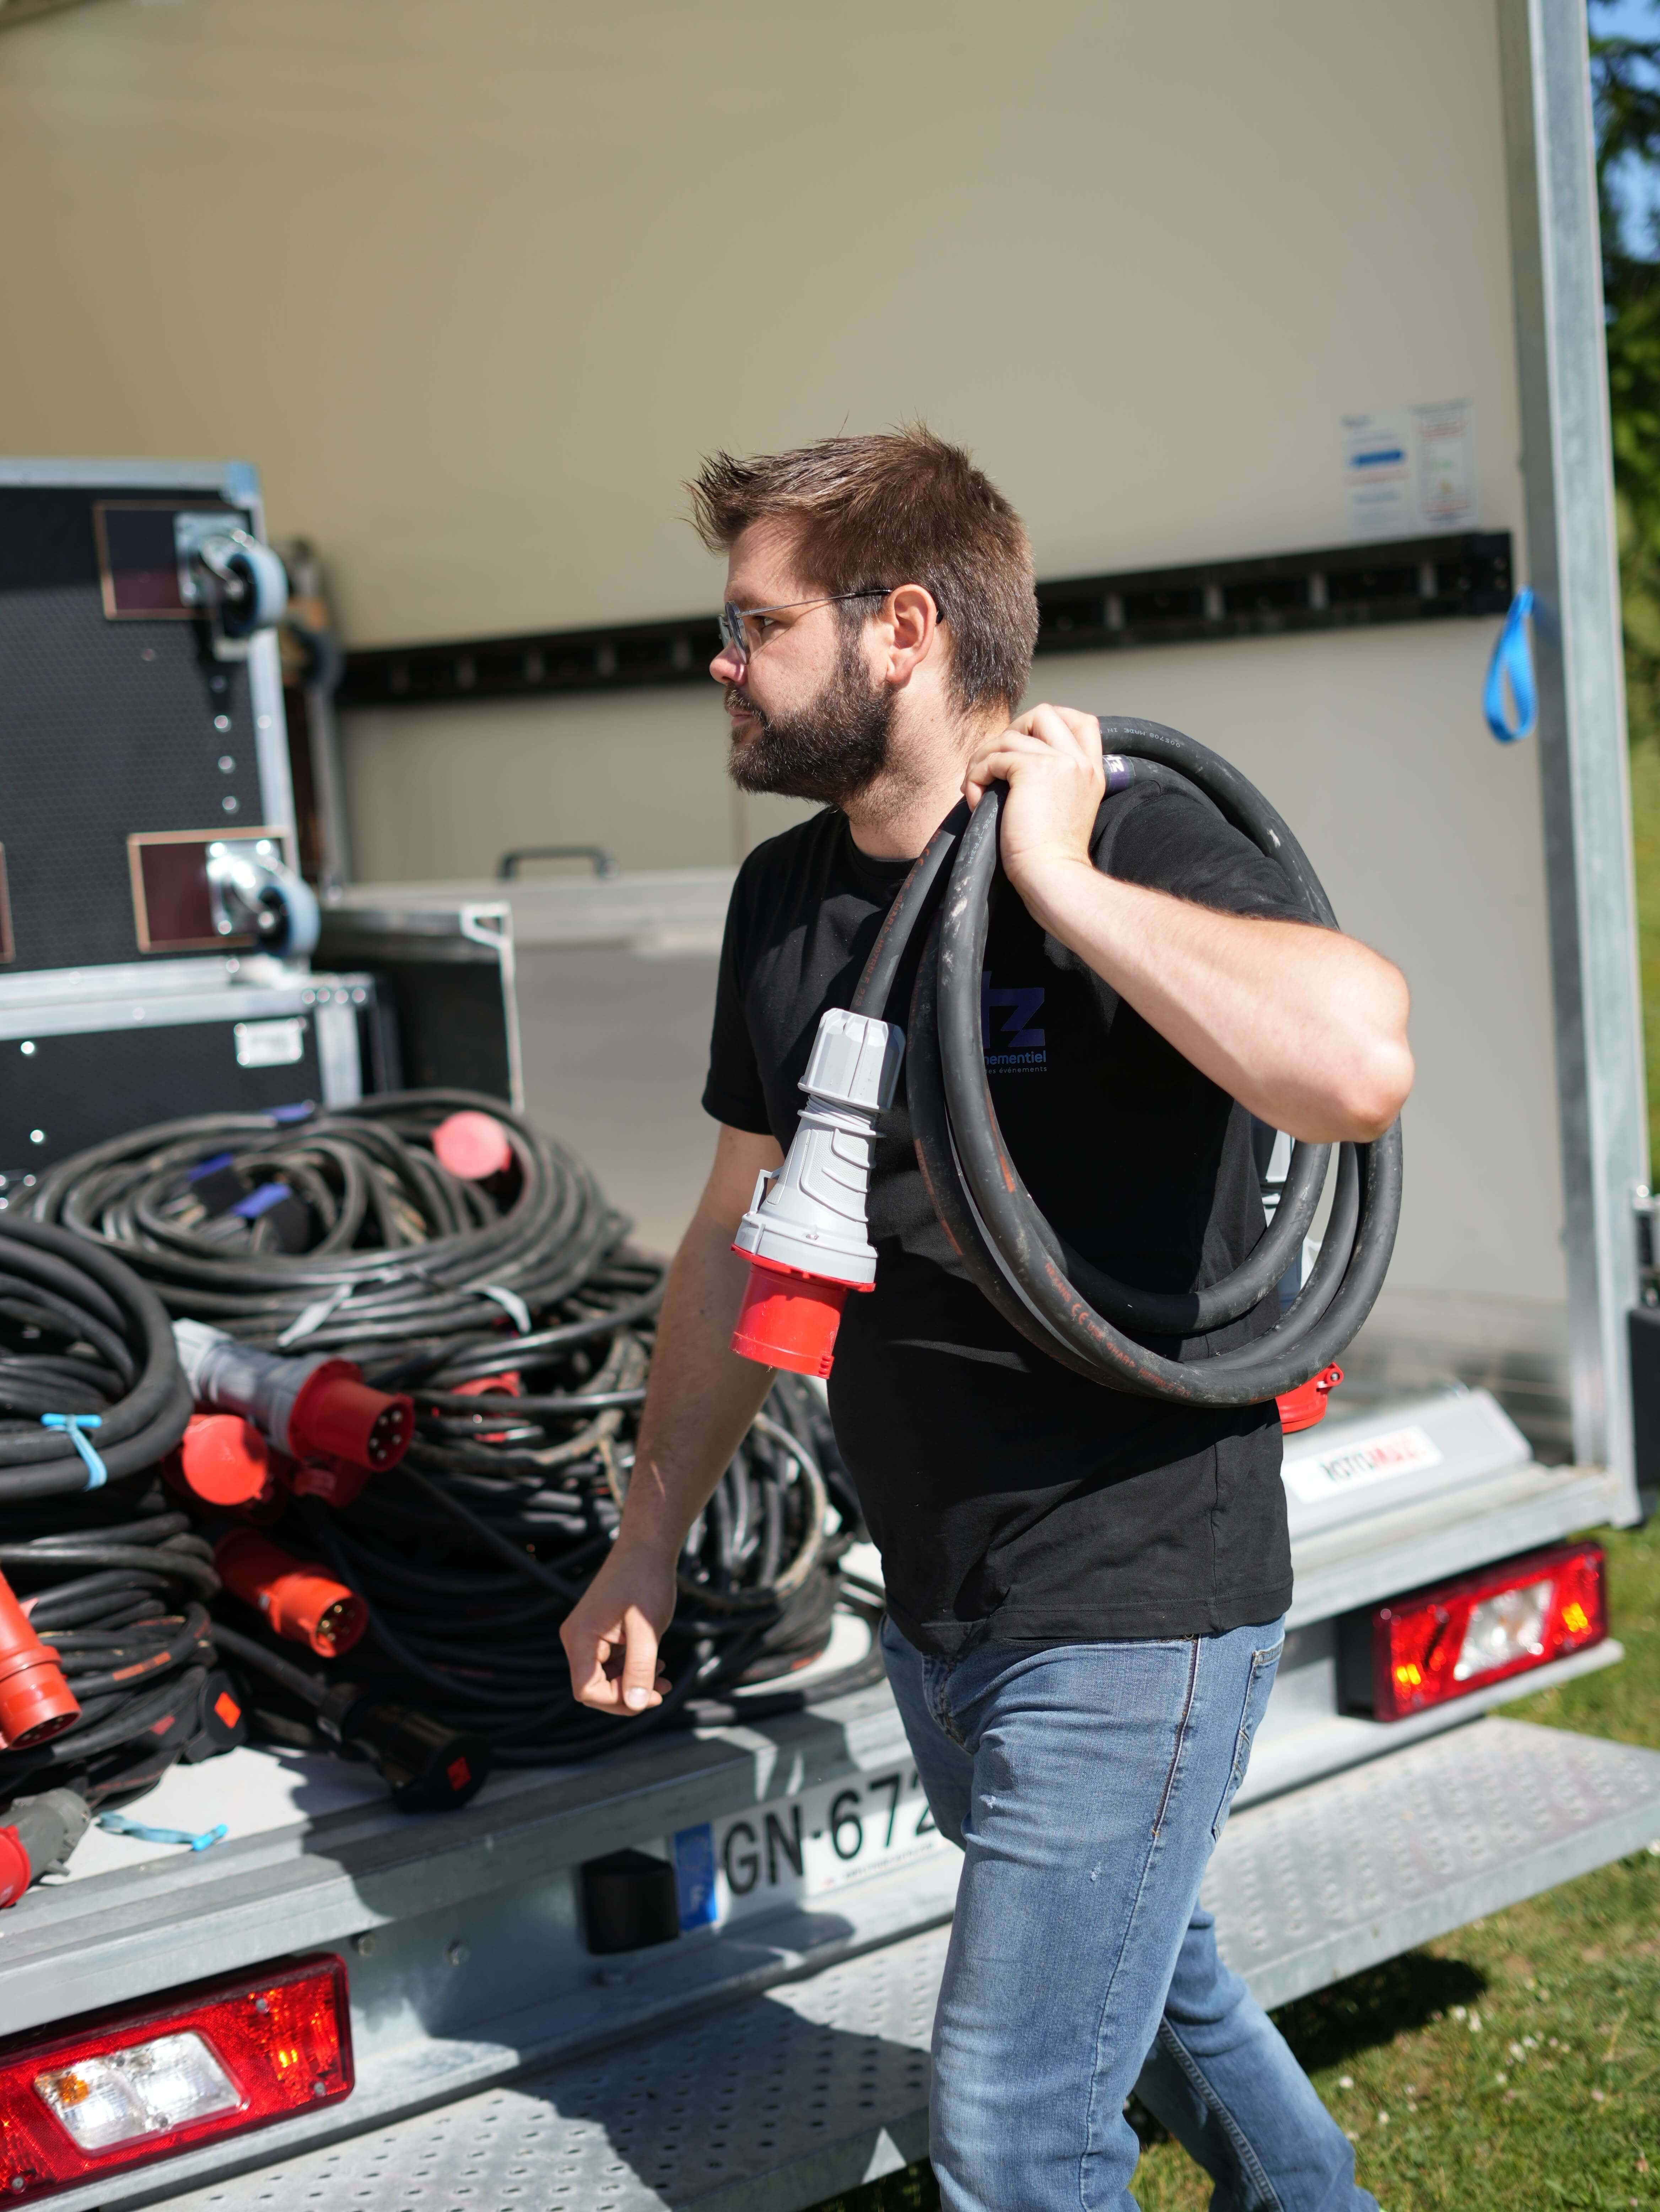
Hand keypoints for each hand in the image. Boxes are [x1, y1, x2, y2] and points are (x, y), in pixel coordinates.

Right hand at [560, 1540, 676, 1715]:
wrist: (646, 1548)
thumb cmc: (646, 1583)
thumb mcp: (647, 1630)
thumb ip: (640, 1668)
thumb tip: (637, 1705)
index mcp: (580, 1638)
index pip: (587, 1690)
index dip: (617, 1701)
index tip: (650, 1696)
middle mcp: (576, 1639)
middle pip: (593, 1688)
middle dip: (627, 1696)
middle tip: (661, 1691)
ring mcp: (586, 1636)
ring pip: (603, 1678)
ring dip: (632, 1684)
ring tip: (663, 1679)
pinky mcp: (598, 1633)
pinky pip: (609, 1664)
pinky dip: (631, 1670)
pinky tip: (656, 1666)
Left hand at [962, 704, 1104, 898]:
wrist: (1054, 876)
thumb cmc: (1052, 858)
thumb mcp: (1064, 810)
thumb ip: (1053, 782)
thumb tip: (1013, 764)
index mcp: (1092, 771)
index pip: (1083, 721)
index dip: (1051, 721)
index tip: (1026, 743)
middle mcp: (1080, 761)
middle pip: (1045, 712)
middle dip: (1011, 730)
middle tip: (995, 764)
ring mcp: (1059, 762)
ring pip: (1009, 735)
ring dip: (983, 758)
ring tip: (976, 787)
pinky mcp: (1033, 770)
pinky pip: (993, 758)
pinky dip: (977, 776)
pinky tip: (976, 800)